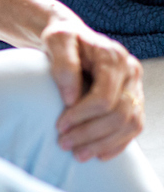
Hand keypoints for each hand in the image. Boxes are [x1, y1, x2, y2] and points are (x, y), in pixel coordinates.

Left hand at [43, 9, 144, 160]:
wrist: (71, 36)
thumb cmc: (61, 38)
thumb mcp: (56, 40)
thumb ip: (64, 65)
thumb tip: (71, 98)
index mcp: (113, 57)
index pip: (104, 97)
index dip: (82, 115)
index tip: (59, 126)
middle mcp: (131, 71)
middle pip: (119, 114)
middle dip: (91, 133)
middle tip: (64, 144)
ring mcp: (135, 86)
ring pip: (130, 124)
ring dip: (104, 143)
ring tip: (78, 154)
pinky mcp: (133, 98)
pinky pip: (134, 126)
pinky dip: (118, 143)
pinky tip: (100, 155)